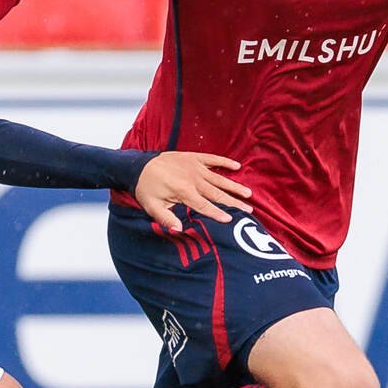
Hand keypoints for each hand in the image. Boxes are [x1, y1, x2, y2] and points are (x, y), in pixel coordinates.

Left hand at [133, 153, 251, 232]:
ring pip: (219, 178)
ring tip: (248, 193)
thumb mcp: (152, 207)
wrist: (138, 165)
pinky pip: (212, 159)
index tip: (231, 220)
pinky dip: (225, 162)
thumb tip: (179, 230)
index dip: (218, 214)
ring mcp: (194, 167)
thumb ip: (166, 219)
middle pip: (217, 193)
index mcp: (184, 192)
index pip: (205, 206)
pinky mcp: (193, 157)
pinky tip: (237, 167)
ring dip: (234, 186)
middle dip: (233, 202)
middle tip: (249, 209)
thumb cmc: (146, 188)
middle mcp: (193, 179)